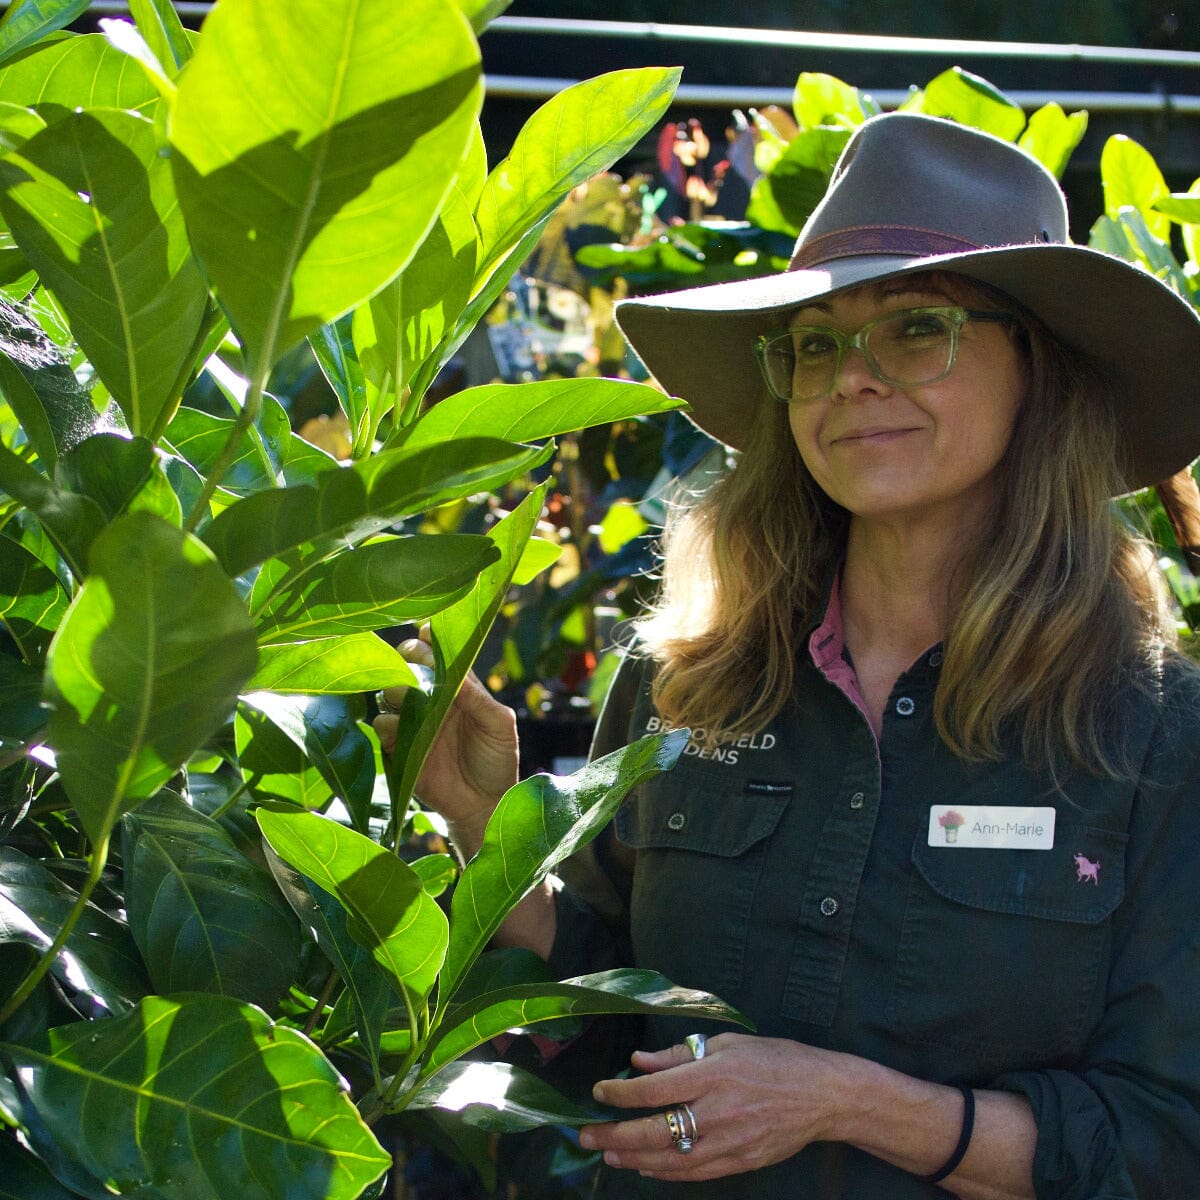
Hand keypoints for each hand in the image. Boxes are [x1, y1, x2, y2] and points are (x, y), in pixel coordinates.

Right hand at [374, 626, 517, 848]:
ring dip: (394, 690)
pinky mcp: (397, 748)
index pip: (436, 652)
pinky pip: (382, 728)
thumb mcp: (499, 725)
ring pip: (388, 693)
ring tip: (408, 696)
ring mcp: (411, 722)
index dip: (428, 640)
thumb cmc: (498, 758)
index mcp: (457, 686)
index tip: (426, 634)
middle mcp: (430, 699)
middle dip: (407, 659)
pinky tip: (400, 729)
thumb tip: (454, 672)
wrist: (485, 804)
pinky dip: (387, 724)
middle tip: (416, 667)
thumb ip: (478, 698)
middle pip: (406, 666)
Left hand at [579, 1034, 854, 1182]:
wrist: (822, 1095)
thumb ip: (680, 1054)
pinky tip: (646, 1167)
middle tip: (586, 1136)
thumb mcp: (727, 1043)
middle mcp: (715, 1111)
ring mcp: (727, 1142)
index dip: (620, 1093)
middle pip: (653, 1130)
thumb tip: (639, 1062)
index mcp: (710, 1074)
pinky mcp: (738, 1162)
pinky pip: (694, 1172)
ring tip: (608, 1155)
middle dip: (614, 1135)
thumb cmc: (774, 1060)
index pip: (653, 1089)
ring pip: (669, 1158)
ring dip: (633, 1158)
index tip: (599, 1092)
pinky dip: (665, 1172)